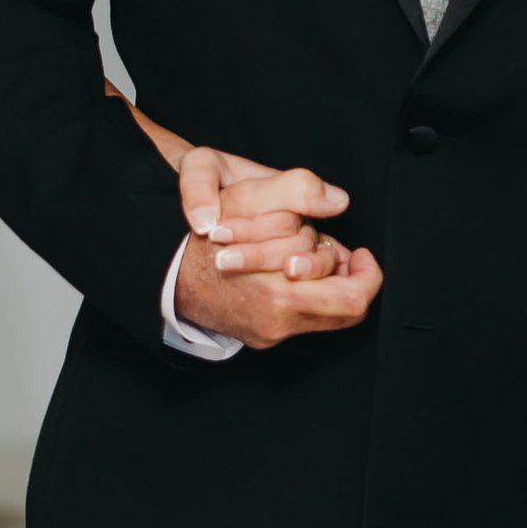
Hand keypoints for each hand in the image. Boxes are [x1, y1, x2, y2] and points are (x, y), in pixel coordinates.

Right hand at [172, 160, 382, 348]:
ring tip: (304, 254)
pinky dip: (303, 291)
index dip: (366, 272)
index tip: (360, 251)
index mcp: (275, 294)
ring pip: (324, 314)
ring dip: (321, 281)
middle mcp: (275, 322)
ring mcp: (267, 333)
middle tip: (340, 252)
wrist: (160, 268)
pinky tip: (286, 269)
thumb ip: (294, 191)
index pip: (351, 298)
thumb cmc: (200, 231)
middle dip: (344, 275)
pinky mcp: (260, 336)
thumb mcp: (243, 195)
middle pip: (344, 310)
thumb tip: (336, 200)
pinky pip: (301, 318)